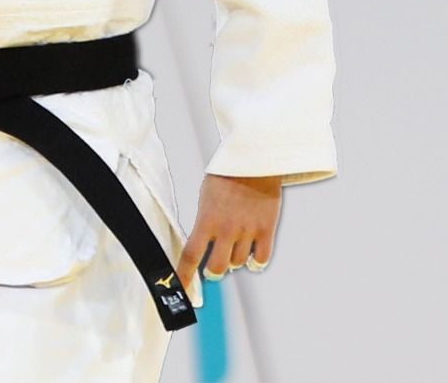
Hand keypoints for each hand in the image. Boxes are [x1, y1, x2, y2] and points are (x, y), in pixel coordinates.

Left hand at [177, 174, 283, 303]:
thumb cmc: (228, 175)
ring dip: (234, 260)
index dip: (184, 277)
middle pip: (216, 269)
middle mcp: (226, 229)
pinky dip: (255, 262)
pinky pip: (261, 259)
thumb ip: (204, 223)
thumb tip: (202, 246)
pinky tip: (252, 255)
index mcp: (207, 220)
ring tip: (236, 246)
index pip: (190, 257)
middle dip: (213, 272)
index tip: (180, 289)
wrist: (256, 158)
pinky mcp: (266, 228)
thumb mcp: (207, 197)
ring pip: (238, 263)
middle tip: (214, 266)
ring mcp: (248, 230)